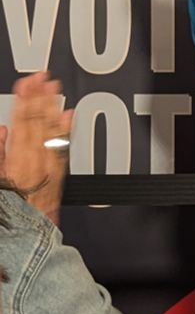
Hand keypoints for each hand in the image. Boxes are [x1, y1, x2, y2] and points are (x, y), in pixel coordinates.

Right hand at [0, 72, 73, 225]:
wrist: (25, 238)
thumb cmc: (7, 212)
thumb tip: (1, 130)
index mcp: (15, 162)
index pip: (20, 122)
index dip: (23, 99)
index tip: (26, 81)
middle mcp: (34, 161)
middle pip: (36, 122)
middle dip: (39, 96)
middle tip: (42, 76)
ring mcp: (48, 167)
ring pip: (50, 130)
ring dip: (52, 106)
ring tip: (54, 87)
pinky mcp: (56, 175)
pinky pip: (62, 147)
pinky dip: (65, 129)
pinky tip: (68, 114)